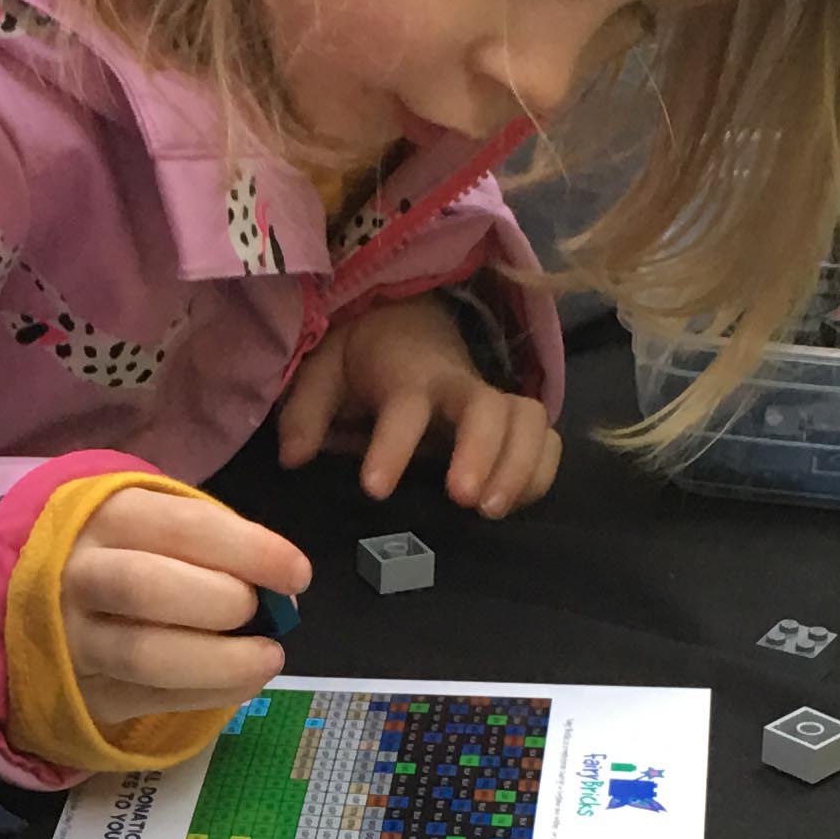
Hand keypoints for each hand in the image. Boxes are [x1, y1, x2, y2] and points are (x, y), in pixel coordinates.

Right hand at [62, 487, 314, 726]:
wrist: (39, 596)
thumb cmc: (125, 551)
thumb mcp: (156, 522)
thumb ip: (212, 543)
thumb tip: (282, 591)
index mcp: (105, 516)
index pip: (184, 527)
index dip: (251, 551)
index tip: (297, 574)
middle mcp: (76, 574)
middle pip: (149, 589)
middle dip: (223, 603)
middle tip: (260, 613)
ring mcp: (70, 638)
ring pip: (145, 656)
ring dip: (223, 662)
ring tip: (266, 658)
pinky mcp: (80, 692)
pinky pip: (148, 699)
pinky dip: (208, 693)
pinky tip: (238, 681)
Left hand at [275, 297, 561, 515]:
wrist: (411, 326)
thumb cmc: (364, 356)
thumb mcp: (323, 371)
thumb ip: (305, 412)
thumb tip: (293, 458)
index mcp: (407, 373)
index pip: (406, 406)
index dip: (393, 446)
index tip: (376, 490)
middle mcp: (459, 386)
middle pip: (489, 409)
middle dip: (483, 453)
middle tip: (464, 500)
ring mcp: (493, 404)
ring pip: (530, 422)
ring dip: (520, 467)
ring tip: (491, 512)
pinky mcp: (513, 424)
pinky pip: (546, 441)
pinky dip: (541, 473)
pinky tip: (514, 505)